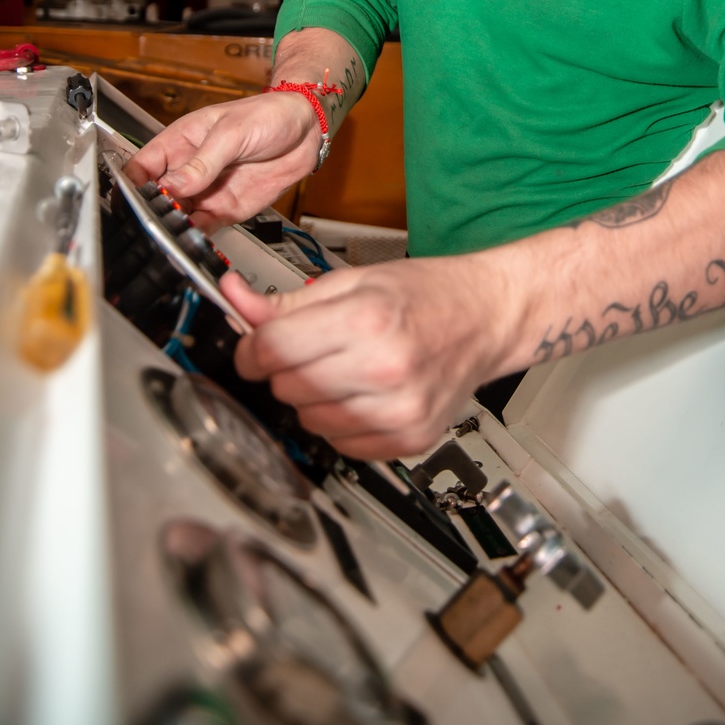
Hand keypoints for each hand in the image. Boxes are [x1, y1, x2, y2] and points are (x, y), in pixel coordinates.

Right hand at [125, 93, 322, 231]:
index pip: (142, 166)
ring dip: (173, 227)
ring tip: (172, 233)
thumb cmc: (268, 115)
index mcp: (180, 142)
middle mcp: (189, 170)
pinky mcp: (226, 209)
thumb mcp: (232, 133)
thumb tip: (171, 185)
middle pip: (156, 197)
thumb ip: (202, 162)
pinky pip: (204, 227)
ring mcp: (206, 191)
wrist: (307, 129)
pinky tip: (192, 239)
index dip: (131, 184)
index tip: (130, 201)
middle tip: (155, 222)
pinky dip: (196, 236)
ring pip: (178, 216)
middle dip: (151, 211)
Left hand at [220, 255, 516, 459]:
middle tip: (310, 349)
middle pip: (287, 387)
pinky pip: (342, 445)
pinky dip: (341, 422)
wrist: (488, 317)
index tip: (255, 346)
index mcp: (367, 320)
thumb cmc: (429, 294)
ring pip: (310, 421)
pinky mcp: (408, 438)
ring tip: (344, 368)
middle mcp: (384, 369)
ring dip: (312, 398)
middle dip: (284, 368)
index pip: (274, 349)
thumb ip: (289, 300)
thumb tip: (236, 299)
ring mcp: (398, 410)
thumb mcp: (355, 280)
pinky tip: (363, 393)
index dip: (252, 348)